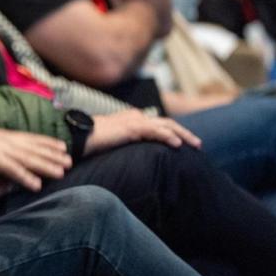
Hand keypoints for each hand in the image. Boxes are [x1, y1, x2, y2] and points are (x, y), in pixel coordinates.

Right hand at [0, 126, 70, 191]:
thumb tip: (4, 154)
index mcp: (2, 136)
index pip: (30, 138)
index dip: (47, 142)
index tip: (62, 146)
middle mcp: (5, 141)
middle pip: (34, 148)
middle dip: (53, 154)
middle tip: (70, 160)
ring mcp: (0, 151)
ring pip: (29, 159)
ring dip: (46, 166)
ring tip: (62, 172)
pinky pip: (13, 171)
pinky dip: (26, 178)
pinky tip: (37, 186)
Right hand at [86, 109, 201, 154]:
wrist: (78, 137)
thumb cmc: (90, 142)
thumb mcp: (111, 143)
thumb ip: (124, 144)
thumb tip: (133, 158)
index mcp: (131, 119)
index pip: (157, 124)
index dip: (173, 133)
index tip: (184, 143)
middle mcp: (135, 117)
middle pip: (166, 123)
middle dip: (184, 133)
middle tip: (197, 145)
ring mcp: (134, 121)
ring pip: (166, 125)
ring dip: (183, 135)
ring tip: (196, 145)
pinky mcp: (132, 127)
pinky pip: (155, 131)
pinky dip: (169, 137)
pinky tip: (178, 145)